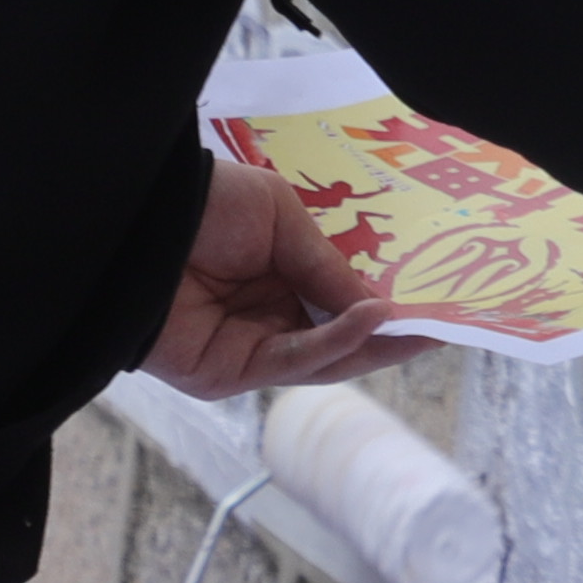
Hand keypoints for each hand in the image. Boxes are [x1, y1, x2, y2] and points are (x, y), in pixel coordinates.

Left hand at [142, 152, 417, 396]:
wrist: (139, 226)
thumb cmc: (207, 206)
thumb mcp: (280, 218)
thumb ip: (326, 264)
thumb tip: (376, 303)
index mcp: (277, 275)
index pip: (339, 298)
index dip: (383, 301)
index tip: (432, 298)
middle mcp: (267, 316)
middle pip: (339, 337)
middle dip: (390, 334)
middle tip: (444, 326)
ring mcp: (248, 349)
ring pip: (324, 358)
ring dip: (374, 345)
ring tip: (422, 328)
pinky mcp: (228, 376)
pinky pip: (293, 362)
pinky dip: (335, 342)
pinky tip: (370, 318)